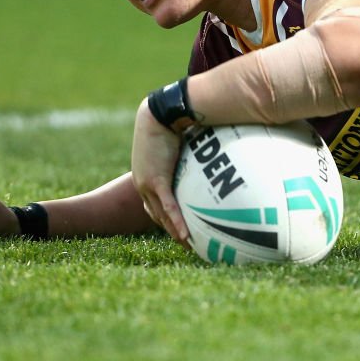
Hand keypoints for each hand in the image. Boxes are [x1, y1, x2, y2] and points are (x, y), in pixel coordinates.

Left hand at [130, 100, 189, 244]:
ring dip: (175, 233)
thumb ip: (194, 154)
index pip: (157, 205)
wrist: (160, 113)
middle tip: (188, 245)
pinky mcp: (156, 180)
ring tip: (190, 247)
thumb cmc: (171, 122)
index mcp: (148, 177)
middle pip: (158, 216)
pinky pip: (168, 206)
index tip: (180, 230)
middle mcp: (144, 184)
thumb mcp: (180, 144)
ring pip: (162, 216)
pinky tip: (187, 236)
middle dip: (171, 232)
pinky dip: (177, 222)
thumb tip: (215, 153)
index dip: (167, 219)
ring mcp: (147, 184)